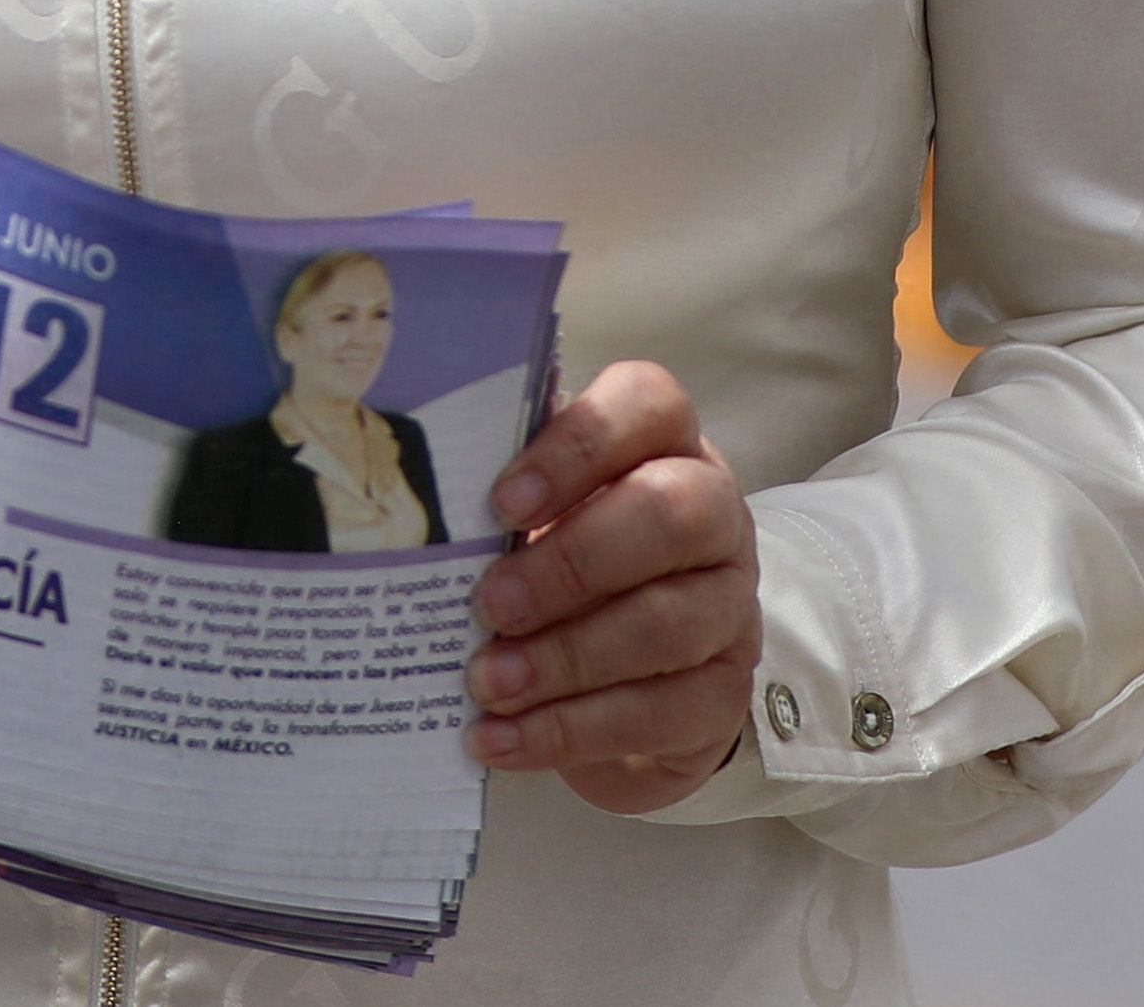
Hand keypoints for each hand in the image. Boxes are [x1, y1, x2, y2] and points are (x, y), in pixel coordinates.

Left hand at [468, 361, 757, 811]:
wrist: (622, 686)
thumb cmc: (560, 572)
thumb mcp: (533, 521)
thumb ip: (499, 502)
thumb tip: (414, 510)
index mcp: (664, 447)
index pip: (649, 404)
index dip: (579, 445)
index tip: (501, 501)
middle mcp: (714, 516)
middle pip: (672, 513)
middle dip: (571, 563)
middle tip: (490, 605)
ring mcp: (729, 607)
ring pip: (668, 622)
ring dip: (565, 658)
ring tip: (487, 683)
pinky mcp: (722, 694)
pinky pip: (661, 712)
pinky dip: (571, 730)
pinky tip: (504, 739)